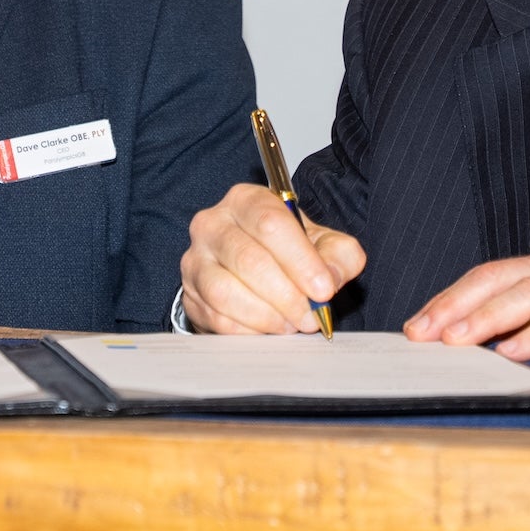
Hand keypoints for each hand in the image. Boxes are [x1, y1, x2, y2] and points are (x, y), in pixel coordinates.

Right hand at [181, 183, 366, 333]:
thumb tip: (330, 276)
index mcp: (246, 199)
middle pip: (249, 259)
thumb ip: (339, 255)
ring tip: (290, 324)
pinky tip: (268, 330)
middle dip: (286, 295)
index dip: (300, 260)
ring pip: (226, 292)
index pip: (270, 223)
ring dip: (266, 315)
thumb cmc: (286, 251)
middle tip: (310, 316)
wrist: (253, 270)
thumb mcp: (323, 243)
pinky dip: (247, 330)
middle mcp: (213, 223)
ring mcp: (196, 259)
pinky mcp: (190, 293)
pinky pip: (216, 317)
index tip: (323, 289)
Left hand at [403, 249, 529, 360]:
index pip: (489, 276)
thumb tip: (495, 348)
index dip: (451, 297)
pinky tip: (514, 351)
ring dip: (486, 318)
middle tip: (420, 334)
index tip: (419, 325)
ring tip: (455, 341)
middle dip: (454, 305)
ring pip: (526, 294)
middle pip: (496, 279)